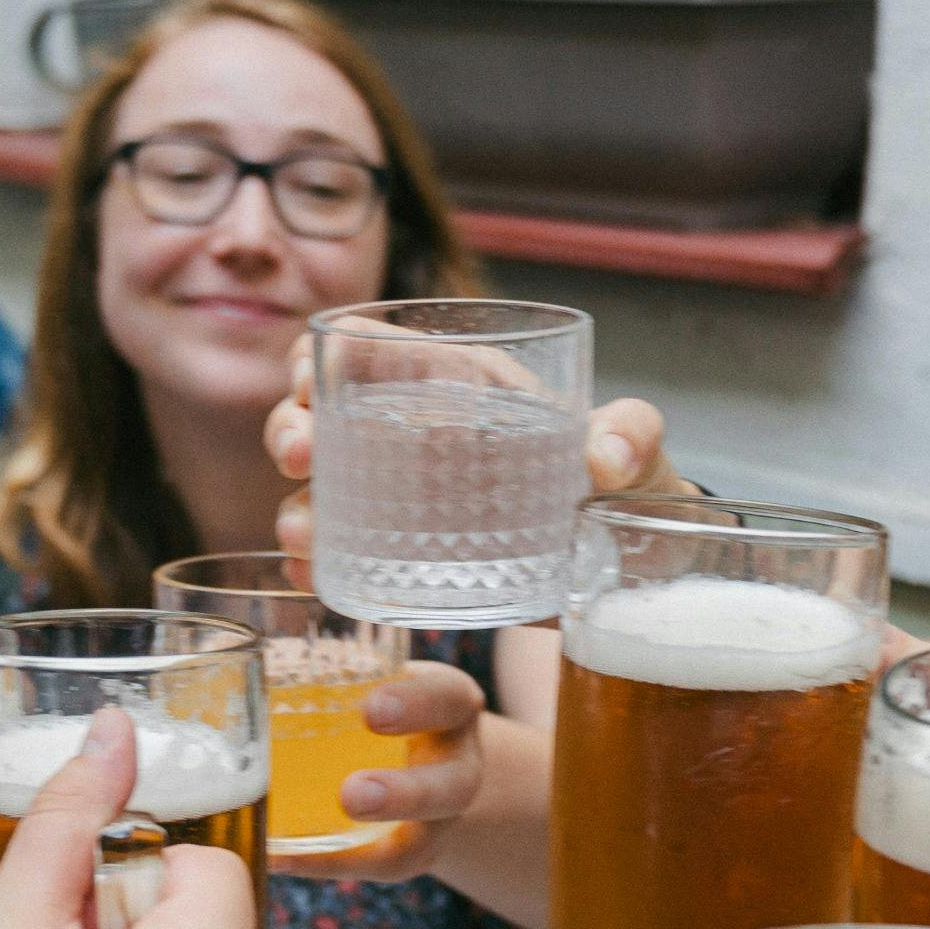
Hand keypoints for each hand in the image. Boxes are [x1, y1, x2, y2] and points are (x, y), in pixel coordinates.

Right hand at [265, 350, 687, 560]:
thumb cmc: (632, 487)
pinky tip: (312, 580)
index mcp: (459, 388)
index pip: (366, 348)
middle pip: (324, 416)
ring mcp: (409, 503)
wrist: (638, 567)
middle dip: (290, 429)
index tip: (309, 383)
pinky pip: (349, 558)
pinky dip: (321, 567)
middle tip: (297, 459)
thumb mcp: (639, 452)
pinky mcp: (415, 562)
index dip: (320, 354)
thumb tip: (605, 457)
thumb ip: (633, 435)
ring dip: (296, 508)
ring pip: (324, 492)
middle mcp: (419, 439)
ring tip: (303, 539)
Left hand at [270, 660, 482, 882]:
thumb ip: (311, 652)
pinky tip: (279, 857)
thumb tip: (234, 623)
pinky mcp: (408, 852)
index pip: (447, 699)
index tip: (371, 708)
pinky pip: (374, 869)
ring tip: (299, 848)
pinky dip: (327, 866)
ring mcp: (437, 818)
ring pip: (420, 844)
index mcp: (448, 704)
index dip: (417, 705)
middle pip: (453, 786)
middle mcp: (456, 763)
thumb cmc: (375, 695)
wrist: (419, 750)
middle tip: (352, 794)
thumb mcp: (363, 668)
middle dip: (405, 794)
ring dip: (364, 850)